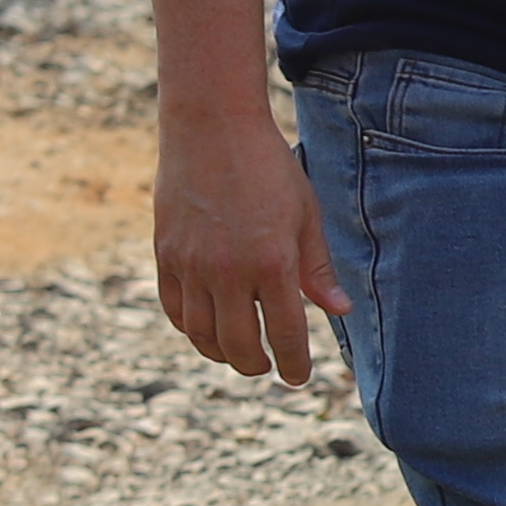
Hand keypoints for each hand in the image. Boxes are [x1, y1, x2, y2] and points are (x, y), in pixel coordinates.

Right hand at [155, 108, 349, 384]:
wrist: (212, 127)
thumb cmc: (269, 168)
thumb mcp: (305, 214)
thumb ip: (317, 267)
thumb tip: (339, 311)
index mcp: (272, 262)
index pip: (286, 334)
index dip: (293, 363)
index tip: (297, 377)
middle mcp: (229, 270)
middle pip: (239, 345)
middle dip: (256, 365)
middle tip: (267, 366)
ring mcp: (191, 264)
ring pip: (202, 334)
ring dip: (222, 353)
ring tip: (238, 353)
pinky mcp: (165, 254)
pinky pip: (175, 309)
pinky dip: (190, 329)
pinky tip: (206, 329)